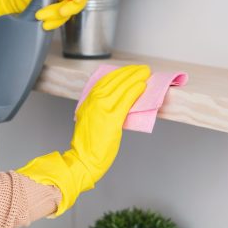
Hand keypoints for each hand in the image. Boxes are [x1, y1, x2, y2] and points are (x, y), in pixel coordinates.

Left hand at [0, 0, 88, 30]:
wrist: (12, 0)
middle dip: (71, 7)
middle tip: (61, 12)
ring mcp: (62, 0)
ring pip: (70, 10)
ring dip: (58, 16)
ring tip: (39, 16)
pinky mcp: (57, 12)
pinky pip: (62, 19)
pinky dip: (55, 23)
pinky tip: (45, 25)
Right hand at [14, 65, 149, 216]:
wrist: (83, 159)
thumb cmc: (87, 143)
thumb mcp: (89, 117)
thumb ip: (99, 106)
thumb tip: (117, 99)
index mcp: (88, 100)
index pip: (106, 80)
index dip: (120, 72)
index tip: (130, 69)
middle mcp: (94, 101)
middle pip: (115, 80)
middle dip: (130, 72)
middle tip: (142, 69)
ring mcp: (103, 109)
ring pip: (122, 87)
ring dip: (135, 78)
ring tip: (145, 74)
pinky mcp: (112, 119)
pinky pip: (126, 101)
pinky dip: (135, 92)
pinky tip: (142, 87)